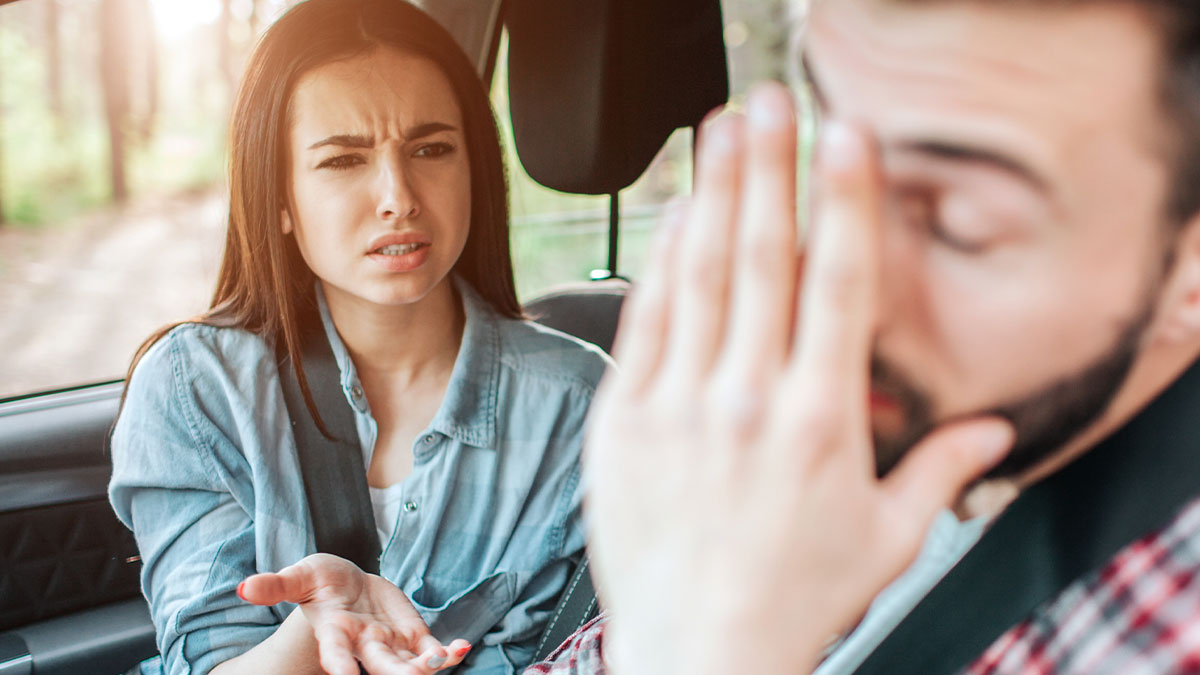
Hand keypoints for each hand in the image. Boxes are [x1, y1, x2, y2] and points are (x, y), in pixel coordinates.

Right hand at [239, 553, 470, 674]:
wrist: (346, 585)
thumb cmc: (319, 582)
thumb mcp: (300, 576)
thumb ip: (276, 585)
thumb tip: (243, 587)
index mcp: (335, 633)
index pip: (337, 654)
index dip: (342, 665)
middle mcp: (363, 646)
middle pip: (380, 666)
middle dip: (398, 673)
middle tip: (417, 674)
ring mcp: (389, 645)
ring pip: (408, 664)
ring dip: (426, 666)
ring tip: (441, 660)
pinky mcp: (411, 636)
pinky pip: (431, 649)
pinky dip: (448, 652)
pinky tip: (462, 648)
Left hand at [584, 83, 1013, 673]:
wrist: (698, 651)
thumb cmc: (792, 600)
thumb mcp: (887, 541)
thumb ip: (939, 470)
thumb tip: (994, 433)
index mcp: (819, 422)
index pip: (836, 285)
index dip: (842, 201)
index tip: (843, 140)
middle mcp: (746, 401)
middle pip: (760, 259)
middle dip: (766, 170)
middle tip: (768, 104)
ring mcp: (678, 407)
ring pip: (697, 277)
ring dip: (712, 195)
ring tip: (717, 133)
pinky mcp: (625, 422)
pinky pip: (644, 325)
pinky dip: (660, 266)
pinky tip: (675, 220)